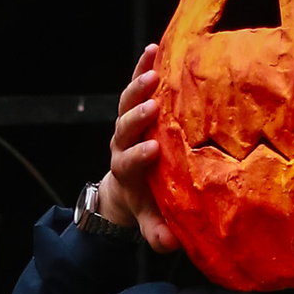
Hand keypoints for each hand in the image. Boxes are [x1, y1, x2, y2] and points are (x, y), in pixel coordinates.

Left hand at [97, 43, 178, 253]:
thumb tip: (172, 244)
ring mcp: (127, 124)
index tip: (152, 150)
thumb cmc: (147, 203)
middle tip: (152, 106)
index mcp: (126, 171)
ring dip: (138, 87)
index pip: (128, 162)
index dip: (138, 156)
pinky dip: (142, 67)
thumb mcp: (151, 222)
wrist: (129, 185)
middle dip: (136, 117)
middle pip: (124, 128)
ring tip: (154, 73)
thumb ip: (158, 233)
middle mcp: (122, 144)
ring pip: (126, 103)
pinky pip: (134, 85)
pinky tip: (154, 50)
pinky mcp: (134, 108)